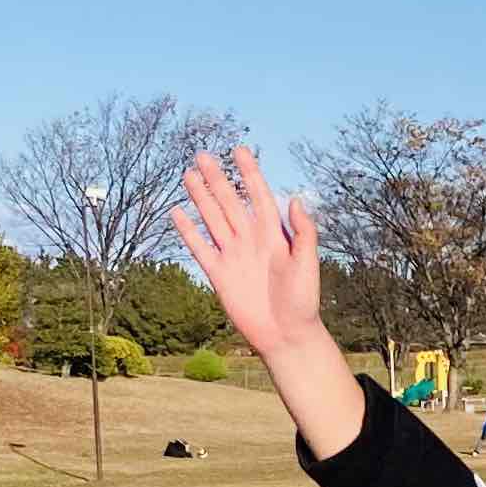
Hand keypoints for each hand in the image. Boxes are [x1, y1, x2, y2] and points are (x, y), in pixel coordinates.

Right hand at [173, 147, 325, 359]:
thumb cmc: (303, 301)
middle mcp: (251, 241)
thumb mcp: (308, 264)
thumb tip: (295, 200)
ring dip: (201, 198)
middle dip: (217, 179)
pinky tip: (177, 213)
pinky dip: (188, 231)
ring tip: (189, 175)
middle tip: (203, 155)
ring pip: (213, 219)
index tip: (238, 150)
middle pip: (230, 203)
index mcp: (273, 235)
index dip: (249, 174)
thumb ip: (304, 233)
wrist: (286, 335)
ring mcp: (233, 256)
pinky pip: (200, 248)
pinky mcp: (219, 275)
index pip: (258, 196)